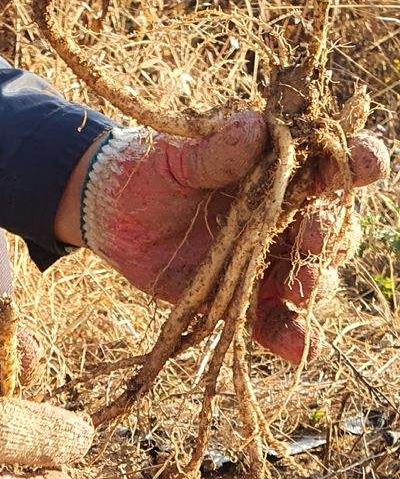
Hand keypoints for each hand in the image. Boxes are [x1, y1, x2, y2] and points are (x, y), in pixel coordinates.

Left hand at [58, 112, 388, 362]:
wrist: (110, 214)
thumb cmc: (149, 171)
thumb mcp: (178, 156)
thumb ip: (216, 150)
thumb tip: (253, 130)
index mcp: (280, 170)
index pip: (333, 165)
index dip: (360, 163)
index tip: (368, 167)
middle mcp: (284, 219)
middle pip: (332, 230)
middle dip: (331, 236)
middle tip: (313, 238)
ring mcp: (266, 263)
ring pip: (312, 279)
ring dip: (316, 285)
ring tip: (301, 287)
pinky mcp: (243, 302)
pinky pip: (277, 325)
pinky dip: (294, 340)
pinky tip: (304, 348)